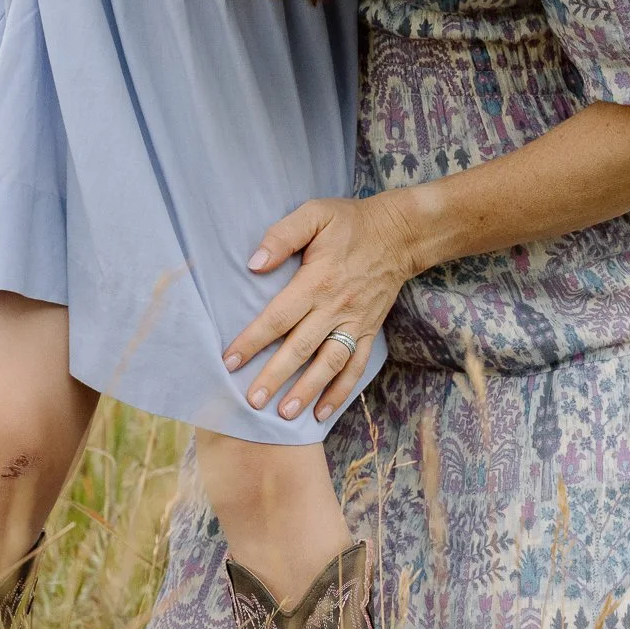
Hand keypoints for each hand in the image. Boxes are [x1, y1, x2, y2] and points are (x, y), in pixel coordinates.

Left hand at [223, 192, 421, 423]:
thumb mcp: (315, 214)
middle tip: (252, 401)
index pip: (278, 317)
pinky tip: (323, 412)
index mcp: (316, 280)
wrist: (400, 233)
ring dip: (307, 390)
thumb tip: (254, 263)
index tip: (229, 361)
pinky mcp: (369, 331)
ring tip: (286, 415)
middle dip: (275, 376)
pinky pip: (356, 366)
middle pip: (300, 347)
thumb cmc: (350, 222)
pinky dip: (341, 392)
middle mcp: (335, 307)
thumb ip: (283, 235)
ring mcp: (355, 323)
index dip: (252, 340)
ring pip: (329, 363)